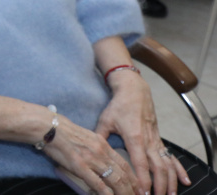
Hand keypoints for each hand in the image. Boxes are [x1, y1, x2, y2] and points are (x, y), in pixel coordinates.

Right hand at [41, 113, 137, 194]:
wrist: (48, 127)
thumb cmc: (62, 131)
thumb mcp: (85, 136)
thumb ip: (95, 148)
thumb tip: (100, 161)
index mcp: (102, 144)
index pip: (124, 164)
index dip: (134, 178)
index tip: (138, 188)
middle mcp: (101, 152)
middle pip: (124, 174)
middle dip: (133, 189)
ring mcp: (91, 159)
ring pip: (115, 180)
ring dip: (124, 193)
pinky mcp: (80, 166)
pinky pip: (98, 183)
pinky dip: (106, 194)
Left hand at [96, 72, 189, 194]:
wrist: (135, 90)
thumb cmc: (119, 105)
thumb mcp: (105, 120)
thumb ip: (99, 136)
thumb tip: (90, 151)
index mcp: (134, 137)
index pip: (140, 163)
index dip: (142, 179)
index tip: (142, 193)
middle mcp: (148, 141)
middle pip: (158, 168)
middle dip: (159, 186)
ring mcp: (156, 140)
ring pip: (167, 164)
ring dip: (170, 181)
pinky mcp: (159, 139)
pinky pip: (171, 157)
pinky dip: (178, 169)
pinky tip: (184, 180)